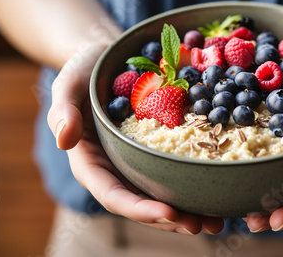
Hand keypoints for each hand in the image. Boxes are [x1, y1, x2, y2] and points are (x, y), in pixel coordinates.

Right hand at [47, 45, 224, 234]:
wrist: (107, 58)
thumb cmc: (83, 72)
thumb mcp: (68, 84)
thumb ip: (63, 111)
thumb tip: (65, 140)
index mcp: (92, 163)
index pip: (113, 195)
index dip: (139, 208)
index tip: (169, 212)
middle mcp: (116, 169)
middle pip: (143, 203)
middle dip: (172, 218)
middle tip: (203, 224)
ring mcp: (138, 161)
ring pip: (162, 194)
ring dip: (190, 210)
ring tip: (218, 221)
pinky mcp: (157, 149)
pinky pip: (175, 170)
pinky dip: (196, 182)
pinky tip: (219, 189)